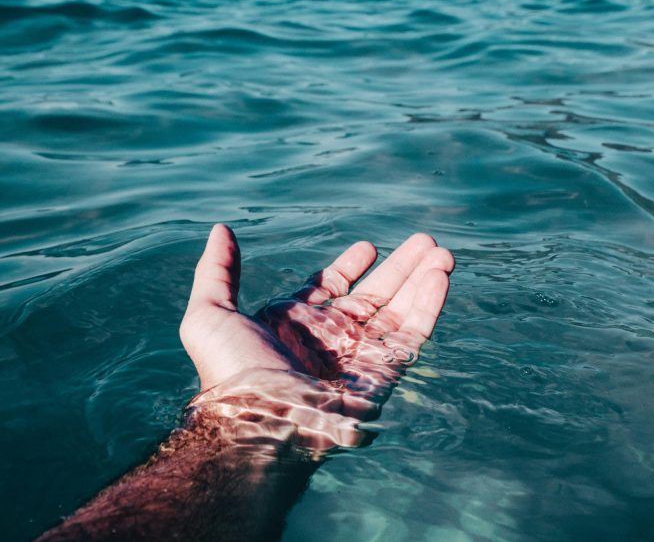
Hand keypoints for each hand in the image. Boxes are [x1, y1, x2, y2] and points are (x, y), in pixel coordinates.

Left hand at [179, 225, 453, 449]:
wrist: (257, 425)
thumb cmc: (231, 373)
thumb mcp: (210, 313)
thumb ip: (218, 270)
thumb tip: (221, 229)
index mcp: (299, 322)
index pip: (334, 287)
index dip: (351, 265)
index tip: (369, 247)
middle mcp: (332, 337)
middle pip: (376, 294)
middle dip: (401, 267)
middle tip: (425, 241)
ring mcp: (359, 356)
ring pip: (400, 310)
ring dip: (423, 280)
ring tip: (442, 253)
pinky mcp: (382, 375)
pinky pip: (412, 335)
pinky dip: (429, 305)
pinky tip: (440, 278)